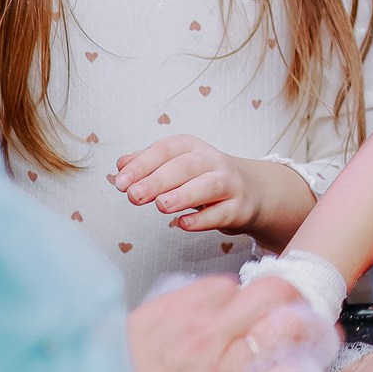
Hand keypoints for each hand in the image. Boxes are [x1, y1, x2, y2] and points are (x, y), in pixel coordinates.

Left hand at [115, 135, 315, 249]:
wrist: (251, 191)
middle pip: (185, 167)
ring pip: (208, 186)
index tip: (121, 182)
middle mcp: (212, 161)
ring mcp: (229, 184)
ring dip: (184, 195)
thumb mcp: (176, 165)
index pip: (166, 150)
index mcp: (192, 147)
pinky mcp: (239, 208)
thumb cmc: (204, 178)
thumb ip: (148, 164)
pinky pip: (221, 213)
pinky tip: (183, 224)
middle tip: (133, 196)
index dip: (142, 164)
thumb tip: (121, 165)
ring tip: (161, 205)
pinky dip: (202, 219)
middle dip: (158, 180)